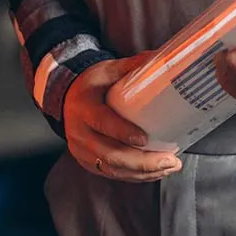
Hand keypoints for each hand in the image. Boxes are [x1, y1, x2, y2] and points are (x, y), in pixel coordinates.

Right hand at [63, 55, 181, 183]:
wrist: (66, 98)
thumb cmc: (92, 84)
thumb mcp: (107, 70)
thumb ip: (131, 66)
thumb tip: (160, 59)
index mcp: (84, 107)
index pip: (102, 123)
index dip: (122, 132)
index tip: (144, 139)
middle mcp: (79, 133)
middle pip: (110, 154)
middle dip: (142, 162)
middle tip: (170, 160)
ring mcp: (81, 151)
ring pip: (112, 168)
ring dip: (143, 172)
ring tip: (170, 167)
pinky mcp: (87, 162)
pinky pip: (111, 174)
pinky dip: (134, 176)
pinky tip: (154, 173)